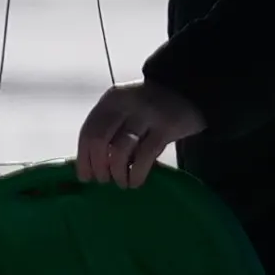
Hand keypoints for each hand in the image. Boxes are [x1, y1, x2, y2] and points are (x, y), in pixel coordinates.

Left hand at [74, 81, 204, 187]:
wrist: (190, 92)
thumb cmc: (150, 109)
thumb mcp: (125, 111)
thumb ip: (109, 130)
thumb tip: (91, 165)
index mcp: (110, 101)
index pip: (88, 131)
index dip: (84, 158)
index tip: (85, 177)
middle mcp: (125, 104)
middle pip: (99, 140)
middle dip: (98, 166)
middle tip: (103, 181)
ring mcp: (146, 115)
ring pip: (120, 149)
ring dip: (117, 172)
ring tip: (121, 183)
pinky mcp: (166, 127)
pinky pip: (145, 155)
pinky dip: (137, 173)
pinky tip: (136, 181)